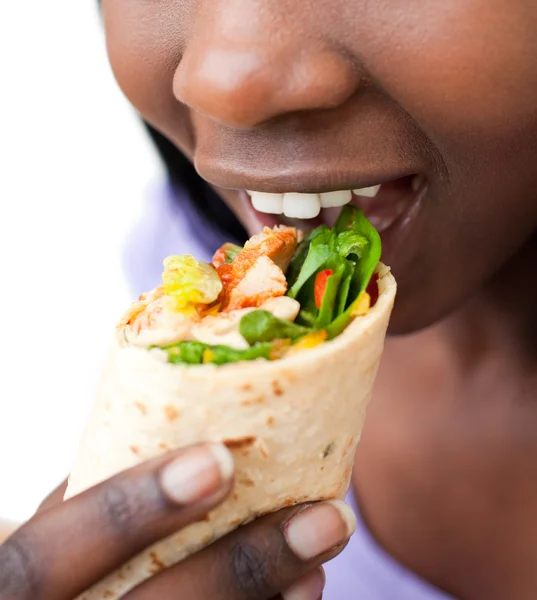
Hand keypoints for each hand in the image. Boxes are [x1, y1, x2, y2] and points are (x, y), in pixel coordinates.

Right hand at [0, 443, 354, 599]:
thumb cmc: (59, 560)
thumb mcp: (55, 526)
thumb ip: (94, 493)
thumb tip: (190, 433)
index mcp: (10, 588)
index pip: (44, 560)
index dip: (123, 514)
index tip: (214, 461)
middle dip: (238, 569)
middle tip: (323, 515)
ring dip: (269, 597)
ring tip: (327, 538)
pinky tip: (304, 587)